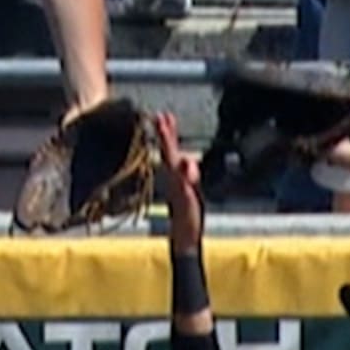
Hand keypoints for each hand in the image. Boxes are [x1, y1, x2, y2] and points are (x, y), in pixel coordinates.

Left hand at [152, 110, 202, 250]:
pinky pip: (181, 167)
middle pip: (170, 150)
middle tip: (162, 115)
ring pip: (173, 156)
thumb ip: (184, 179)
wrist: (186, 234)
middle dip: (167, 132)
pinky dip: (179, 154)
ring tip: (166, 121)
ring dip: (171, 138)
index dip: (167, 134)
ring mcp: (178, 182)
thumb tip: (182, 160)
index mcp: (173, 177)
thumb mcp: (186, 197)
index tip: (162, 118)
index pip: (169, 151)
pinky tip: (178, 149)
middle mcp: (173, 177)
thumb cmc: (186, 218)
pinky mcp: (183, 187)